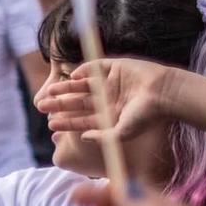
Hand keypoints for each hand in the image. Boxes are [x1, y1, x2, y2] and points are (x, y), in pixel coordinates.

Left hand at [34, 58, 167, 143]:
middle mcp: (109, 99)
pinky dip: (83, 70)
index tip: (51, 125)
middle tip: (40, 107)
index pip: (84, 119)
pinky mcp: (115, 67)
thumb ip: (103, 137)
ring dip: (65, 88)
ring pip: (82, 85)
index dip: (67, 122)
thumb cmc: (146, 115)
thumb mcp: (123, 132)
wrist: (164, 93)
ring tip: (49, 92)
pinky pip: (94, 68)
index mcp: (111, 114)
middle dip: (60, 105)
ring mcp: (111, 83)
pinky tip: (71, 76)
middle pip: (78, 102)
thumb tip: (83, 137)